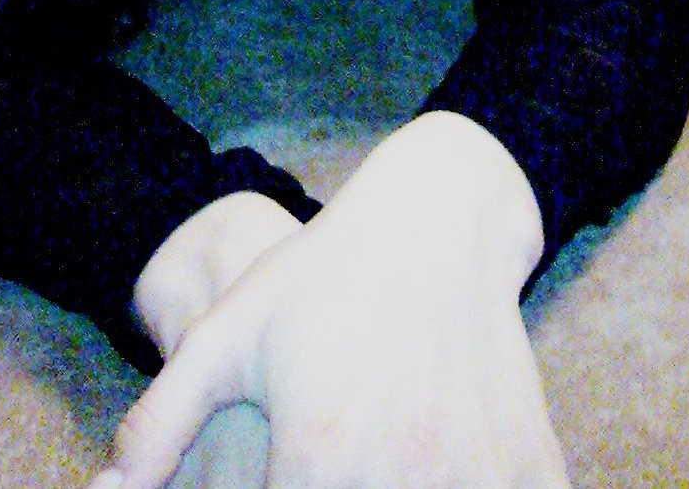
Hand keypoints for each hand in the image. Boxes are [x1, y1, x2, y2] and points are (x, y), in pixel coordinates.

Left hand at [91, 114, 570, 488]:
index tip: (272, 477)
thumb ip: (159, 425)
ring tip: (371, 462)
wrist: (433, 224)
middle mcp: (404, 475)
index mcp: (322, 455)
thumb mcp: (226, 339)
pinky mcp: (529, 470)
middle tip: (324, 463)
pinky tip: (435, 470)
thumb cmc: (319, 280)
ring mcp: (476, 476)